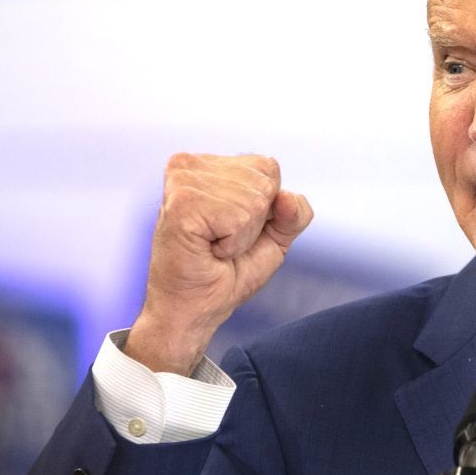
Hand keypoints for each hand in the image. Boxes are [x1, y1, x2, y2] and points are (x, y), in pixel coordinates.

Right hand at [124, 153, 313, 374]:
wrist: (196, 308)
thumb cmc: (228, 271)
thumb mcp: (275, 238)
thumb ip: (294, 213)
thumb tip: (288, 197)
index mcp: (208, 165)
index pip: (269, 167)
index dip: (266, 208)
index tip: (233, 228)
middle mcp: (190, 166)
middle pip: (266, 181)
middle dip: (255, 221)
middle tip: (222, 240)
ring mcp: (183, 183)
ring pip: (255, 200)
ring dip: (242, 235)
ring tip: (213, 245)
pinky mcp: (181, 205)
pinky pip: (240, 218)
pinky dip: (233, 243)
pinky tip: (208, 248)